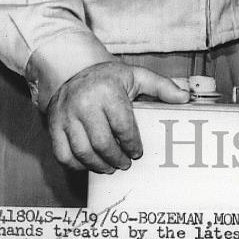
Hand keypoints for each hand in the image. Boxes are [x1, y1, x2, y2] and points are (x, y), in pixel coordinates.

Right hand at [46, 61, 188, 172]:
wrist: (73, 70)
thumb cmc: (109, 78)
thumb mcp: (136, 76)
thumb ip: (162, 87)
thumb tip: (185, 98)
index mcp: (107, 91)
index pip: (123, 126)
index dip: (132, 144)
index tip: (137, 152)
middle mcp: (84, 103)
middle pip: (102, 142)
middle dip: (117, 159)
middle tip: (125, 163)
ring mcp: (66, 116)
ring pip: (82, 152)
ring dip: (99, 165)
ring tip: (110, 167)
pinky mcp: (54, 126)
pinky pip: (63, 154)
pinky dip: (77, 165)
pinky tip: (89, 164)